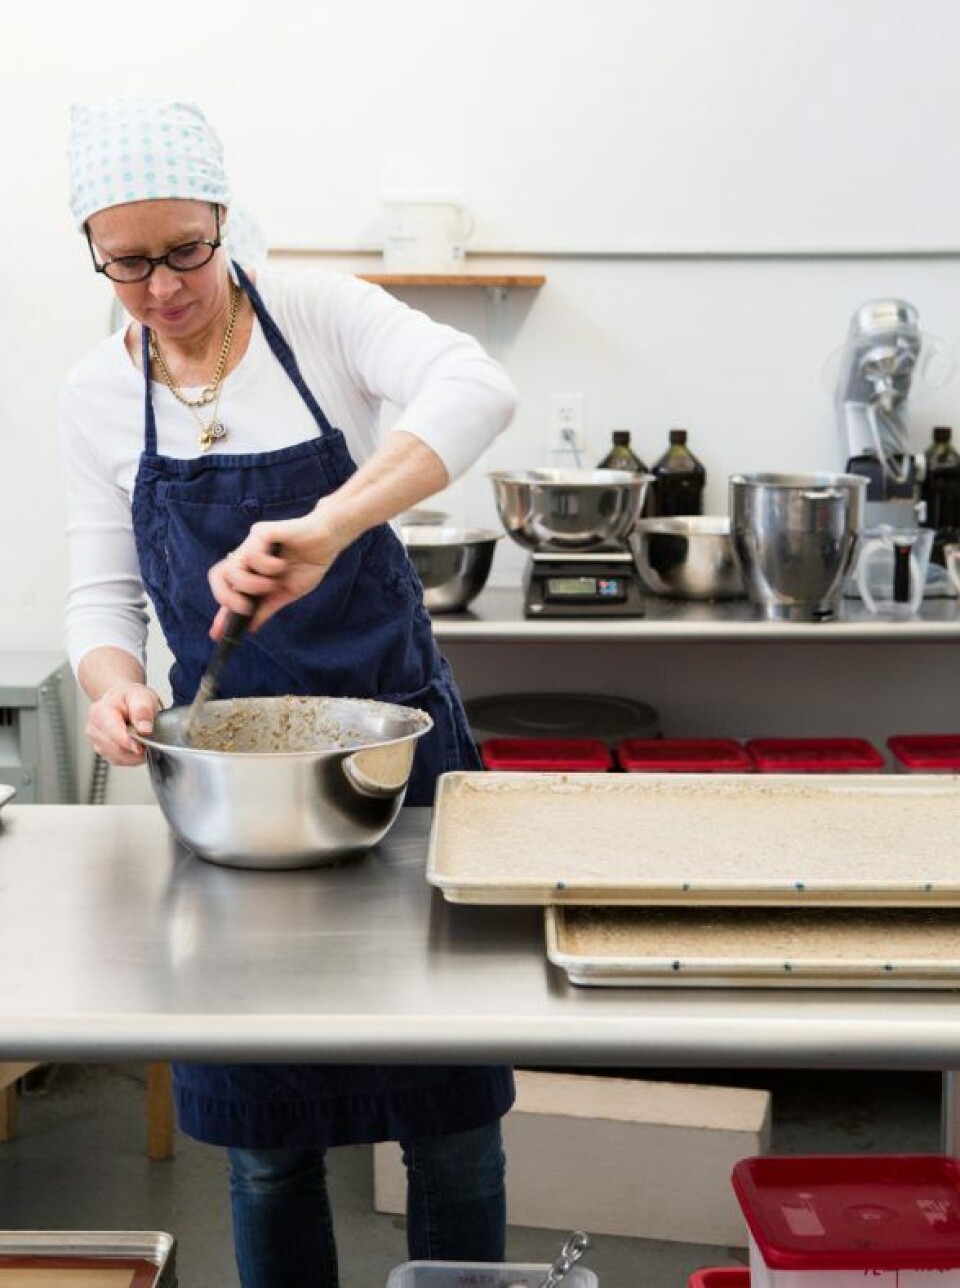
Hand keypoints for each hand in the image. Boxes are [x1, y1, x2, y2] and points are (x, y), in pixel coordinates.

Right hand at [86, 682, 162, 766]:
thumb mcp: (142, 697)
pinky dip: (131, 758)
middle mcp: (94, 727)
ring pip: (117, 757)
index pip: (112, 731)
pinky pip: (118, 761)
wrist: (124, 702)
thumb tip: (144, 729)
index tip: (140, 747)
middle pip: (115, 748)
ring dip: (133, 755)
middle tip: (150, 741)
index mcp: (100, 711)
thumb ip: (143, 710)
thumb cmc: (131, 699)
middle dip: (134, 748)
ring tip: (144, 742)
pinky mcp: (102, 751)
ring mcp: (96, 741)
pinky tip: (137, 748)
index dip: (127, 741)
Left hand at [207, 507, 351, 634]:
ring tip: (274, 583)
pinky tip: (282, 564)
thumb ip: (267, 607)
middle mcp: (246, 555)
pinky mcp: (263, 532)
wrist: (329, 540)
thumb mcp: (286, 592)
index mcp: (250, 570)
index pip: (226, 588)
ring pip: (233, 569)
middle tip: (246, 609)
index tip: (218, 634)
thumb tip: (250, 628)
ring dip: (254, 584)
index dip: (220, 611)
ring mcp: (253, 542)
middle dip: (228, 598)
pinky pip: (253, 554)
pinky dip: (267, 567)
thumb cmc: (309, 563)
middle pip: (218, 575)